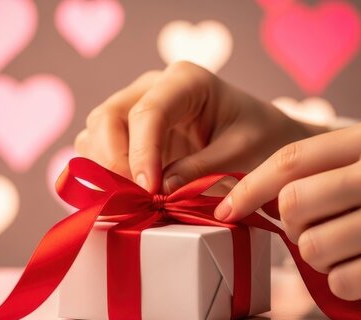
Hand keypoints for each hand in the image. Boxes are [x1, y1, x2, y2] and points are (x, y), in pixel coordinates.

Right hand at [74, 61, 325, 192]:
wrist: (264, 139)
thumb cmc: (260, 140)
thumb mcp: (239, 155)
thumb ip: (198, 170)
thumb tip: (156, 190)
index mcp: (186, 80)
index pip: (148, 112)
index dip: (142, 153)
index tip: (149, 190)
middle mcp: (153, 87)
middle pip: (109, 116)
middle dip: (114, 160)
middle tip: (136, 197)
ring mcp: (136, 107)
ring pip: (95, 131)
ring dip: (104, 167)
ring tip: (132, 198)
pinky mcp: (129, 132)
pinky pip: (98, 147)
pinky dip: (102, 171)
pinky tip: (124, 193)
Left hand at [217, 118, 360, 300]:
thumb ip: (333, 165)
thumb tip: (258, 189)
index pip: (291, 158)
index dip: (249, 185)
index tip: (227, 206)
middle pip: (293, 204)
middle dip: (292, 226)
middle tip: (313, 231)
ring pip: (312, 247)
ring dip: (320, 258)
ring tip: (351, 251)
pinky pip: (340, 281)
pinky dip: (345, 282)